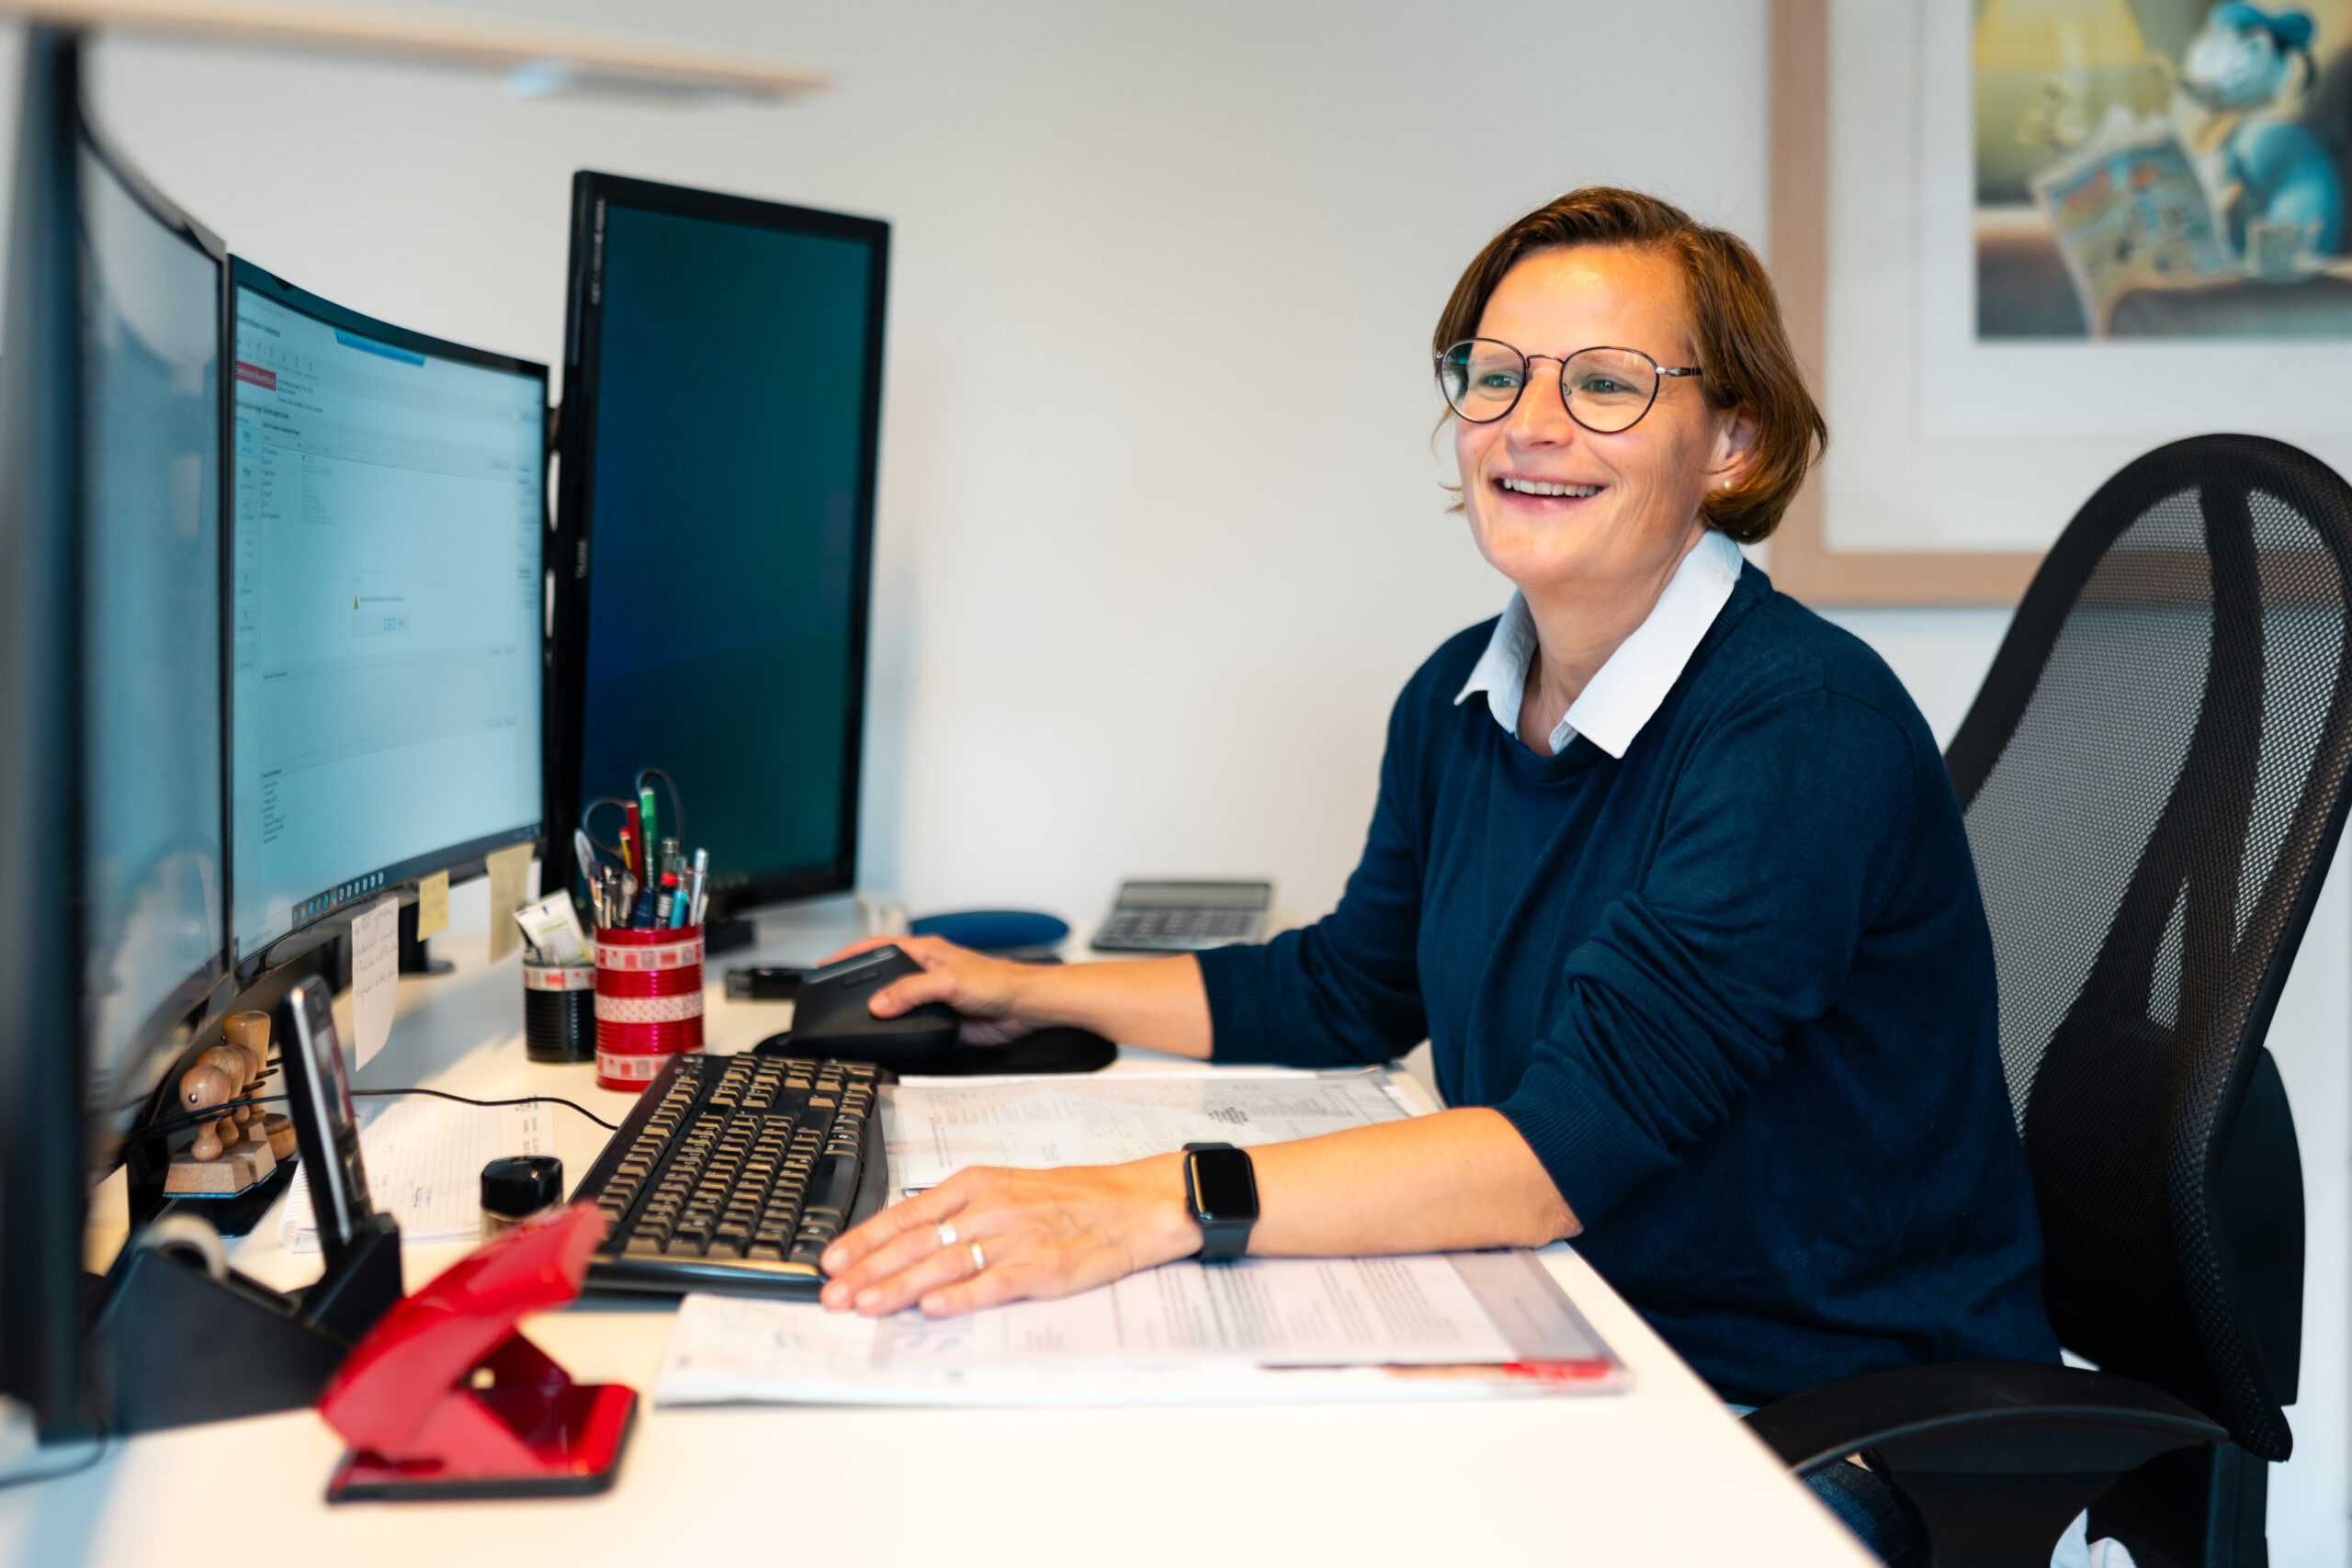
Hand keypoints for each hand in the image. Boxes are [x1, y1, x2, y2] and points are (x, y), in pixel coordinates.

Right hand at [814, 933, 1046, 1044]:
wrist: (1024, 1008)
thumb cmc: (998, 981)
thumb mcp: (949, 981)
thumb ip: (911, 991)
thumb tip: (878, 1004)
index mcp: (925, 952)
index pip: (879, 948)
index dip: (851, 954)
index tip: (827, 965)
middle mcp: (925, 973)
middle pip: (884, 978)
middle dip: (859, 986)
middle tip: (834, 997)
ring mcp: (932, 999)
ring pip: (896, 1005)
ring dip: (879, 1013)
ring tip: (855, 1021)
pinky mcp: (940, 1021)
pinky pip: (911, 1026)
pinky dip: (897, 1032)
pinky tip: (887, 1038)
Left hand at [818, 1158, 1202, 1316]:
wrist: (1132, 1204)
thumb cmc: (1069, 1200)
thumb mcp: (1007, 1189)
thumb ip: (958, 1213)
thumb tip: (904, 1240)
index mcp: (977, 1185)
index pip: (906, 1213)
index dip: (863, 1240)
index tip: (831, 1261)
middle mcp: (990, 1208)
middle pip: (916, 1241)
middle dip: (867, 1271)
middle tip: (832, 1295)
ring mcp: (1016, 1238)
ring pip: (945, 1263)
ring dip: (900, 1287)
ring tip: (866, 1305)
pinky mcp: (1043, 1267)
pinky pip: (994, 1282)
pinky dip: (962, 1296)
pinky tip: (934, 1308)